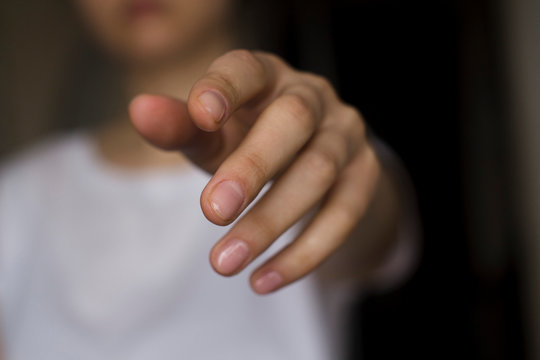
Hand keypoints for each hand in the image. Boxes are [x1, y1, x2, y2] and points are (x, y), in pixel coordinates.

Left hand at [129, 50, 381, 293]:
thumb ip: (181, 127)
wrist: (311, 161)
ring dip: (270, 221)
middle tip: (212, 212)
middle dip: (253, 166)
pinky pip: (344, 215)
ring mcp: (345, 134)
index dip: (225, 87)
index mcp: (267, 76)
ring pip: (318, 172)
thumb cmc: (248, 141)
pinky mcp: (365, 175)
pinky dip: (304, 252)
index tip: (200, 115)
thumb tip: (139, 110)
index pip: (246, 68)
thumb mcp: (213, 135)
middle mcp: (313, 96)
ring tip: (224, 263)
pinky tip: (263, 280)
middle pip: (292, 121)